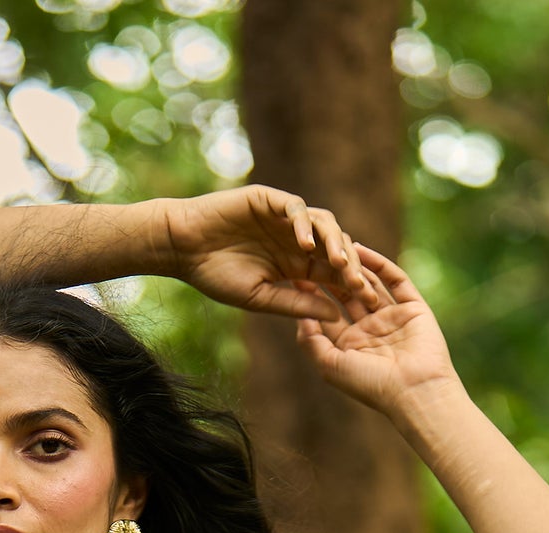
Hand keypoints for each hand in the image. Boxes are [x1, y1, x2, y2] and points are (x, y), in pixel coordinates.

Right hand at [162, 184, 365, 321]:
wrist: (183, 248)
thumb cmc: (215, 276)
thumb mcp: (261, 298)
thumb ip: (297, 304)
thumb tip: (336, 316)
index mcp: (296, 266)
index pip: (332, 273)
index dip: (350, 286)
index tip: (365, 303)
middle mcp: (296, 240)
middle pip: (335, 248)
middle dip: (349, 266)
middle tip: (358, 285)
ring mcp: (285, 219)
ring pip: (323, 224)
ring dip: (333, 243)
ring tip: (338, 264)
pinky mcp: (270, 200)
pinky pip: (296, 208)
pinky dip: (303, 225)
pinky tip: (304, 246)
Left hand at [295, 245, 460, 417]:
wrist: (415, 391)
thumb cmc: (370, 384)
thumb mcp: (330, 365)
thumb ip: (312, 341)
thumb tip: (299, 315)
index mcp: (351, 346)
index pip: (329, 314)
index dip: (313, 294)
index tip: (296, 273)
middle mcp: (371, 329)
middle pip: (348, 295)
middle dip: (331, 274)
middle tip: (313, 250)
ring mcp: (392, 316)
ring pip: (369, 283)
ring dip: (353, 265)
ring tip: (333, 243)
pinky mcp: (413, 306)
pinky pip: (394, 279)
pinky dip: (378, 263)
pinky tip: (359, 248)